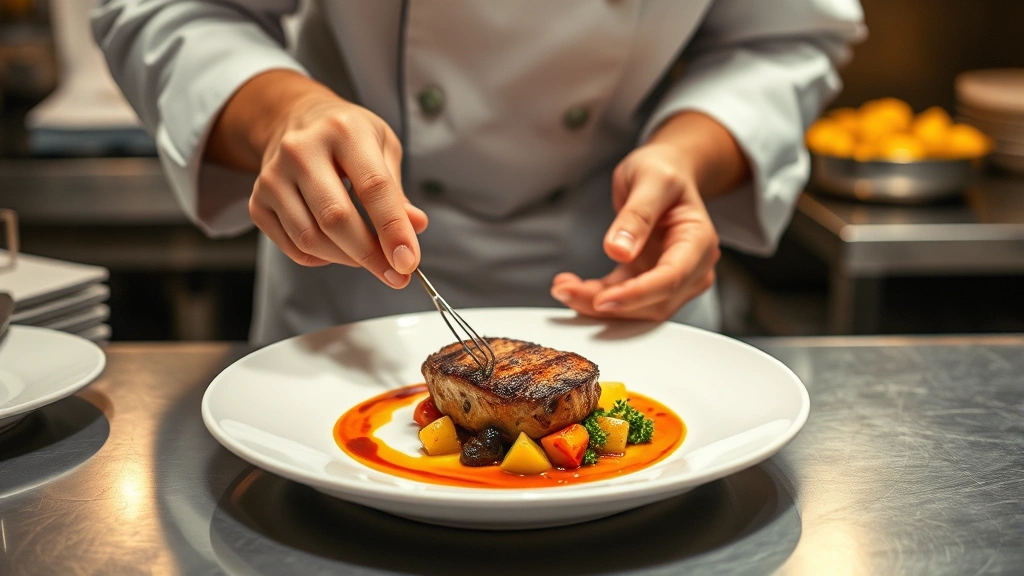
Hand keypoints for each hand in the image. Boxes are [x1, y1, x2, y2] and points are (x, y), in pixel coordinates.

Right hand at [208, 70, 425, 287]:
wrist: (295, 120)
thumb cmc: (347, 137)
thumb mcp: (382, 147)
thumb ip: (397, 191)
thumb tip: (415, 227)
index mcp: (343, 130)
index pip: (373, 188)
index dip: (393, 230)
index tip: (408, 262)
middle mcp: (301, 150)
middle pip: (336, 219)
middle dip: (370, 255)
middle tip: (394, 274)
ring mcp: (273, 176)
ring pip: (312, 239)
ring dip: (347, 259)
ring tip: (367, 255)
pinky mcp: (258, 201)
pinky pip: (293, 247)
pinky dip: (322, 258)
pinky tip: (337, 247)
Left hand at [550, 112, 747, 320]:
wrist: (666, 171)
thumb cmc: (663, 171)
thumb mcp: (651, 180)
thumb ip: (637, 215)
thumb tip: (618, 251)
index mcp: (698, 241)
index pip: (671, 278)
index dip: (637, 293)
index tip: (603, 299)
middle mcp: (691, 267)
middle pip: (654, 301)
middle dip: (610, 303)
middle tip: (567, 291)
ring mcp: (671, 277)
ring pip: (637, 308)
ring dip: (598, 303)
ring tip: (562, 288)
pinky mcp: (647, 278)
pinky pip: (622, 296)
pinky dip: (596, 296)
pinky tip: (572, 286)